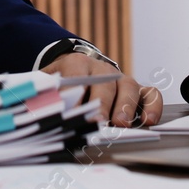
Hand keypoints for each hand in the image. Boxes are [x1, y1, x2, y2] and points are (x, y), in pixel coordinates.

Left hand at [41, 53, 163, 127]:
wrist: (77, 69)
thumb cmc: (61, 84)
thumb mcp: (46, 85)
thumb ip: (44, 96)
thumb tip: (36, 114)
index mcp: (76, 64)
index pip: (76, 72)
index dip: (75, 91)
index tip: (72, 110)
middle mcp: (102, 69)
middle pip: (105, 83)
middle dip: (102, 103)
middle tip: (98, 121)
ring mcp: (122, 78)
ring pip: (129, 87)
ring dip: (126, 106)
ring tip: (121, 124)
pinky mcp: (137, 90)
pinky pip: (150, 94)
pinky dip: (152, 106)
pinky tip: (149, 121)